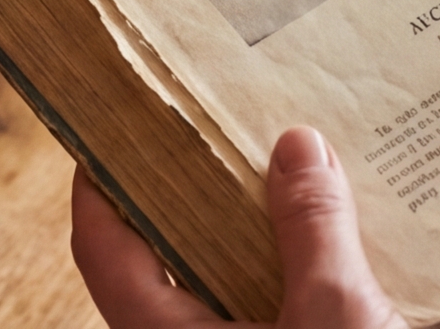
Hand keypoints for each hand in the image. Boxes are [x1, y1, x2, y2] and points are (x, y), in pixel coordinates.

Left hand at [72, 127, 405, 328]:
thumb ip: (313, 227)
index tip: (113, 128)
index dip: (101, 184)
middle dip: (193, 198)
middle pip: (165, 262)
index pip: (102, 249)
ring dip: (251, 238)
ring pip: (221, 292)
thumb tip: (296, 148)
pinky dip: (285, 277)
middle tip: (219, 136)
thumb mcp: (338, 311)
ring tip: (287, 177)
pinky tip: (330, 247)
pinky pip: (267, 316)